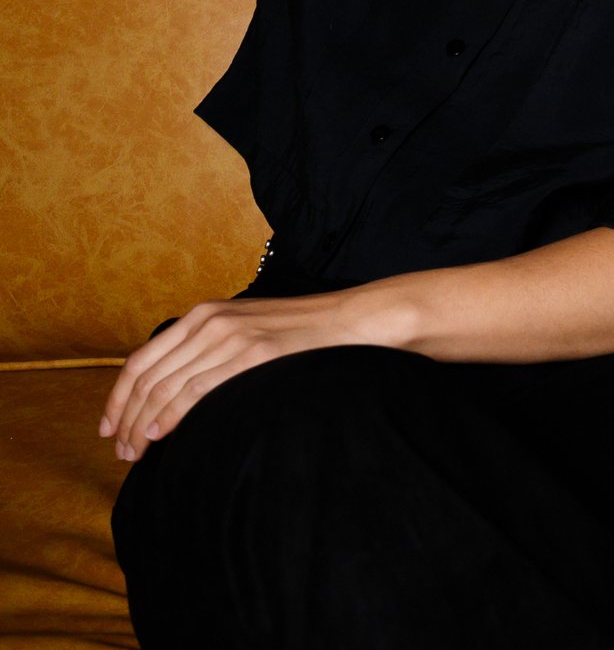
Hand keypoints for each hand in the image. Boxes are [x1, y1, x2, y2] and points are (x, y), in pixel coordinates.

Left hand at [100, 291, 387, 461]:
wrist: (353, 320)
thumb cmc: (301, 335)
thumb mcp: (245, 331)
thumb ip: (209, 351)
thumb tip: (171, 395)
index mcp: (204, 314)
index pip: (142, 360)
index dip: (117, 397)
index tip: (108, 426)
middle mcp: (210, 322)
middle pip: (147, 377)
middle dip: (125, 417)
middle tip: (119, 450)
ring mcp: (231, 337)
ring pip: (165, 387)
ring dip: (142, 424)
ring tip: (134, 452)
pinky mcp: (253, 354)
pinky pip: (197, 390)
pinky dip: (170, 415)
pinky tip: (158, 434)